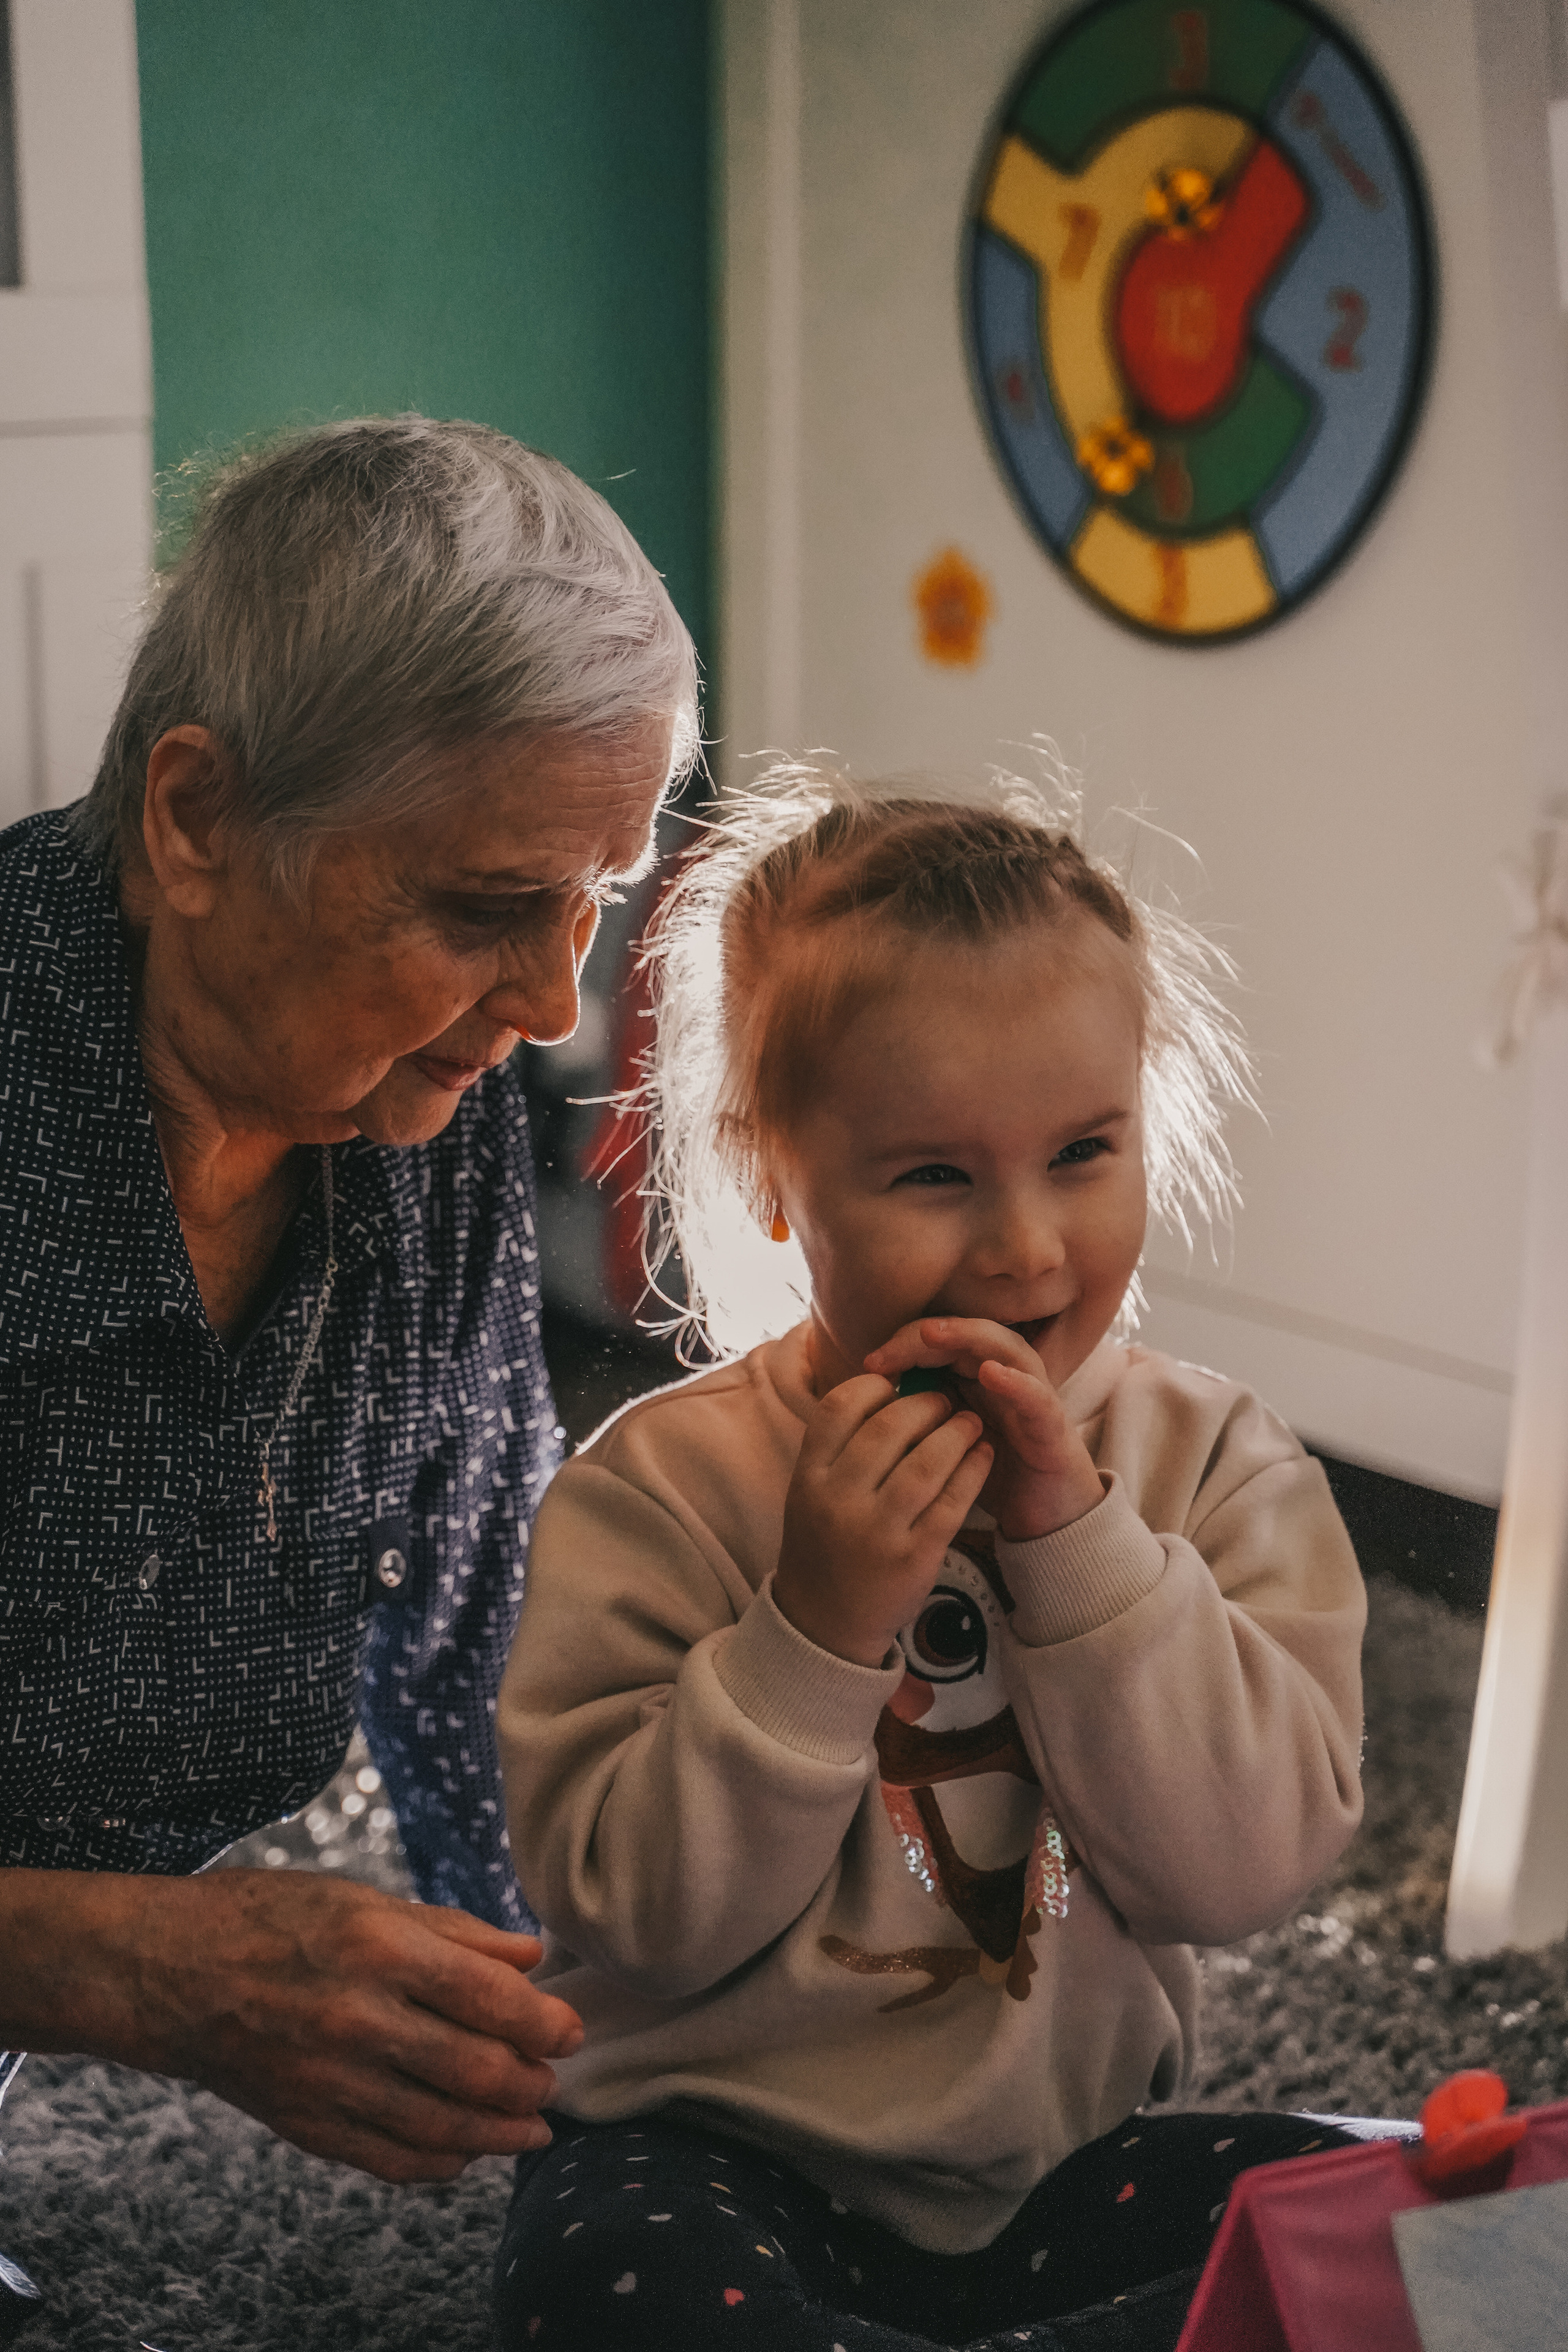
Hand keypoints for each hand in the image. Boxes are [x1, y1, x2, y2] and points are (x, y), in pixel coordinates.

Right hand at [1, 1866, 582, 2182]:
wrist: (169, 1972)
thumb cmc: (272, 1918)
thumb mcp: (365, 1898)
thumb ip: (455, 1931)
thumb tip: (532, 1958)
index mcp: (379, 1949)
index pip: (491, 2000)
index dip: (546, 2023)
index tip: (571, 2031)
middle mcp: (357, 2019)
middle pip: (477, 2071)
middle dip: (532, 2082)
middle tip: (554, 2079)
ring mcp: (329, 2079)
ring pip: (441, 2128)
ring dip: (500, 2133)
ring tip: (531, 2124)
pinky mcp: (305, 2123)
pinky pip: (390, 2159)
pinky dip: (441, 2163)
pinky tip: (467, 2151)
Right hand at [774, 1374, 992, 1665]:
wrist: (824, 1625)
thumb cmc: (824, 1547)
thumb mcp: (810, 1493)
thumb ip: (838, 1448)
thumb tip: (888, 1390)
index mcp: (809, 1478)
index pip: (839, 1407)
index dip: (875, 1387)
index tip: (897, 1385)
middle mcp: (838, 1500)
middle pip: (889, 1427)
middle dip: (926, 1404)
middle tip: (945, 1399)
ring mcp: (877, 1531)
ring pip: (927, 1461)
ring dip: (957, 1432)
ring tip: (970, 1422)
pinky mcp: (914, 1557)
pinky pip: (952, 1500)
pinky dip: (973, 1470)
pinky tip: (984, 1454)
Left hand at [865, 1318, 1103, 1542]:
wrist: (1046, 1515)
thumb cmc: (989, 1473)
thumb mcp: (942, 1444)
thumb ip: (915, 1420)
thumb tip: (864, 1408)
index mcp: (974, 1377)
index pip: (938, 1342)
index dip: (903, 1344)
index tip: (869, 1364)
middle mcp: (1004, 1375)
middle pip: (965, 1335)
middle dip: (924, 1335)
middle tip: (888, 1349)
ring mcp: (1031, 1395)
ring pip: (1004, 1348)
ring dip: (968, 1337)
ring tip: (933, 1334)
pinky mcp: (1053, 1425)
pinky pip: (1037, 1396)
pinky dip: (1016, 1381)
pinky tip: (990, 1373)